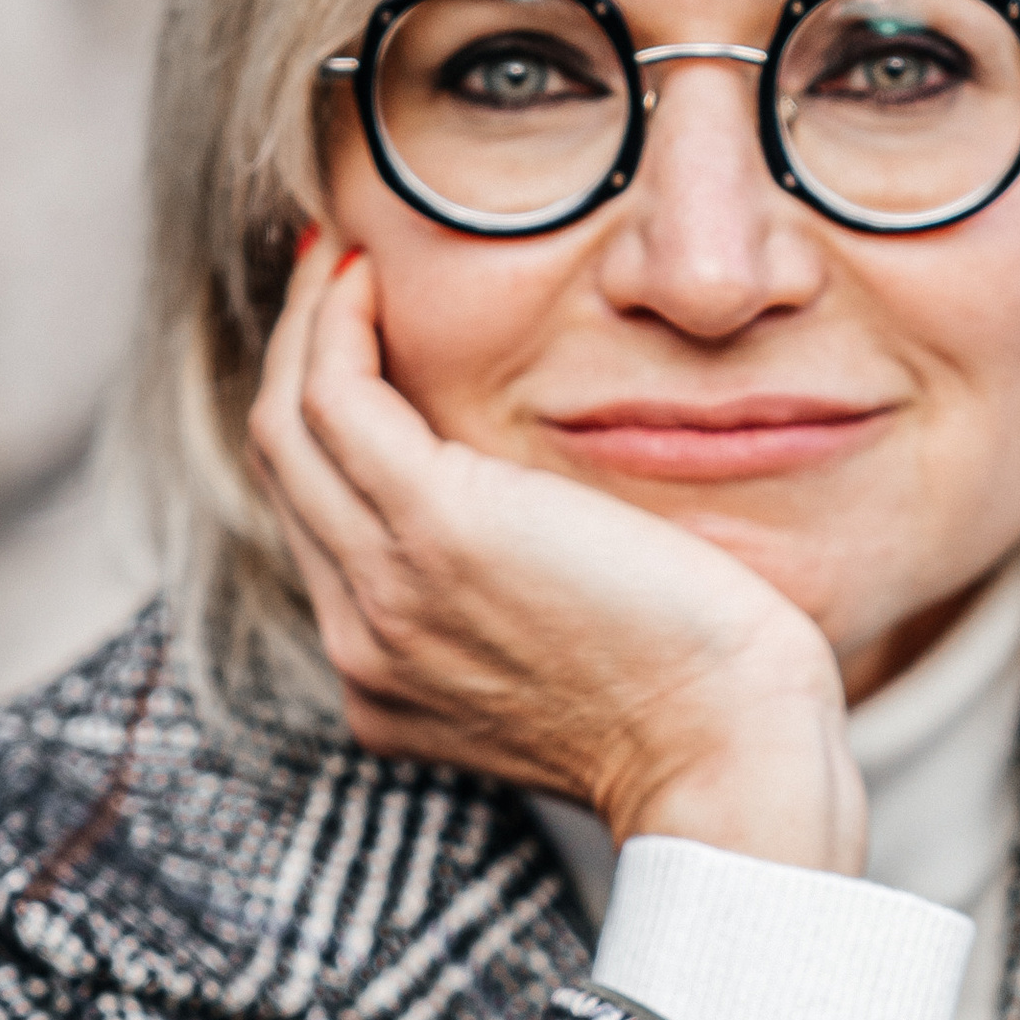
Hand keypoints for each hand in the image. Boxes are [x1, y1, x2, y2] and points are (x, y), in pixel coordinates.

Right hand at [246, 245, 866, 872]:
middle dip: (296, 362)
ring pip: (288, 429)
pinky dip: (333, 325)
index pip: (328, 533)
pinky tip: (367, 276)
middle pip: (288, 475)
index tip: (356, 348)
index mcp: (397, 681)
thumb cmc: (708, 709)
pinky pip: (332, 398)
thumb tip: (555, 528)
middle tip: (331, 276)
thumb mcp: (591, 656)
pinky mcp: (433, 528)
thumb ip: (536, 601)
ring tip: (344, 264)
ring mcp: (388, 588)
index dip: (327, 432)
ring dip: (306, 329)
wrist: (732, 755)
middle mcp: (368, 644)